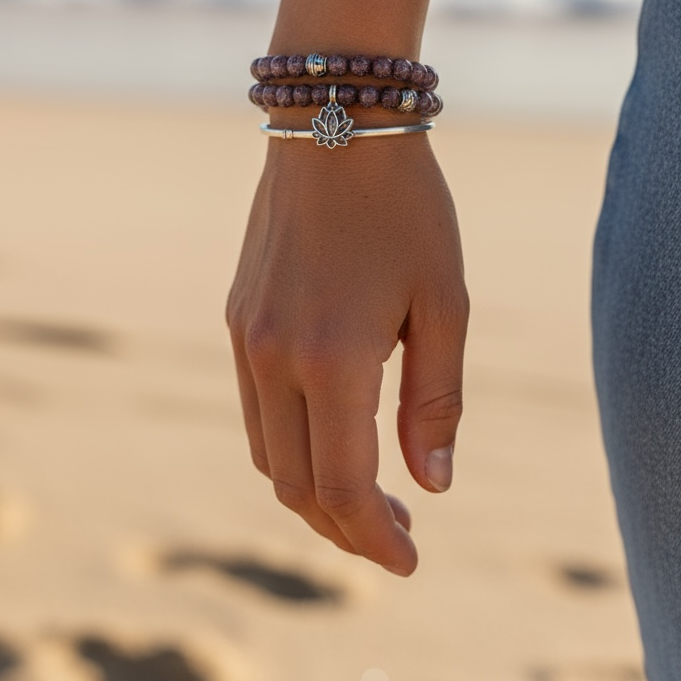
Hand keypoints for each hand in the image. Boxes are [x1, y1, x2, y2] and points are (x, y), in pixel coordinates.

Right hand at [226, 133, 468, 575]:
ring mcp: (246, 337)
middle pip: (295, 485)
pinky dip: (290, 443)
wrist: (333, 121)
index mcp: (333, 359)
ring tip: (370, 491)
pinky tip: (333, 431)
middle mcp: (274, 357)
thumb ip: (436, 399)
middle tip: (399, 533)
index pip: (345, 486)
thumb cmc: (406, 207)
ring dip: (312, 489)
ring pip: (266, 452)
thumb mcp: (444, 301)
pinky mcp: (237, 315)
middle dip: (345, 526)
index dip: (377, 538)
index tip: (412, 559)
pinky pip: (254, 407)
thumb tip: (434, 485)